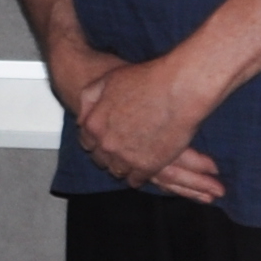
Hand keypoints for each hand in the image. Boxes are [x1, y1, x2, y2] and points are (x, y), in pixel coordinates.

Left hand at [72, 54, 217, 194]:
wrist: (179, 89)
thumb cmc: (147, 80)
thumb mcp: (108, 80)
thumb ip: (90, 100)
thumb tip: (81, 117)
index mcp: (94, 124)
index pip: (87, 143)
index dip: (98, 140)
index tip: (108, 138)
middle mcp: (106, 144)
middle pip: (102, 159)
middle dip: (110, 154)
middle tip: (124, 147)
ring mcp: (125, 157)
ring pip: (118, 171)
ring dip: (124, 166)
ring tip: (135, 157)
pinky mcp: (147, 166)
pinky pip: (136, 180)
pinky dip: (140, 175)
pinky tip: (146, 166)